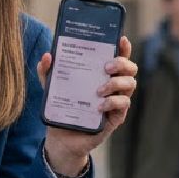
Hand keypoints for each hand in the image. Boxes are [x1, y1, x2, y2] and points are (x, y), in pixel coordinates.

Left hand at [39, 36, 137, 175]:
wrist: (61, 138)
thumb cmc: (62, 107)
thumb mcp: (52, 87)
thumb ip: (47, 71)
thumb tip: (47, 56)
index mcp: (102, 74)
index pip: (118, 56)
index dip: (123, 47)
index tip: (121, 39)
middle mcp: (113, 85)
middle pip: (131, 68)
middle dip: (122, 63)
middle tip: (106, 67)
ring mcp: (117, 101)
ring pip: (130, 84)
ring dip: (116, 83)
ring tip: (98, 90)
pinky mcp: (116, 117)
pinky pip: (123, 105)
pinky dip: (113, 102)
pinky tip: (99, 105)